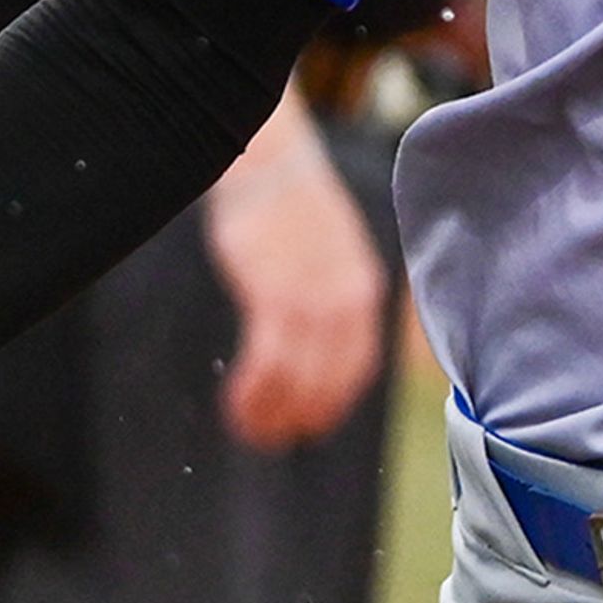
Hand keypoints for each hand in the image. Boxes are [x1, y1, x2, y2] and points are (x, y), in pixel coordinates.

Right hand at [205, 108, 389, 451]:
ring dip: (272, 413)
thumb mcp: (331, 252)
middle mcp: (346, 303)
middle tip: (275, 438)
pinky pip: (268, 362)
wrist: (271, 164)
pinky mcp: (275, 297)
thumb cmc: (291, 209)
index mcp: (363, 293)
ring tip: (251, 431)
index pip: (359, 365)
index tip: (313, 423)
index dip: (335, 401)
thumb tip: (321, 331)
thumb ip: (333, 293)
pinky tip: (238, 406)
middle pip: (330, 381)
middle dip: (302, 417)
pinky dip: (254, 392)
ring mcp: (312, 302)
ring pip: (297, 379)